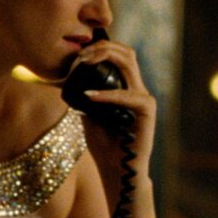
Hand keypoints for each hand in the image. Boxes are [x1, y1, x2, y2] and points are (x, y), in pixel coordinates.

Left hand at [73, 38, 156, 170]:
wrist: (117, 170)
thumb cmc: (104, 145)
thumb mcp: (88, 115)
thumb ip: (85, 96)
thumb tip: (69, 79)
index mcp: (126, 87)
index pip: (118, 56)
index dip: (100, 48)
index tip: (77, 54)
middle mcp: (137, 89)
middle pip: (126, 53)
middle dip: (102, 47)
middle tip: (80, 55)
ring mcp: (144, 98)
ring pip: (129, 64)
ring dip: (105, 58)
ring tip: (84, 63)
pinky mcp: (147, 111)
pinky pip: (128, 96)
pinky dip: (107, 95)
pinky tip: (90, 97)